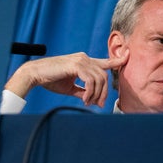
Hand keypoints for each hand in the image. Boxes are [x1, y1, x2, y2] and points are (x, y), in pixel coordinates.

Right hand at [4, 50, 128, 107]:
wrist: (35, 74)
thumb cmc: (50, 80)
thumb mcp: (69, 87)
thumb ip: (82, 91)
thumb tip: (93, 100)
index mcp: (83, 61)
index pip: (104, 61)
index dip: (117, 60)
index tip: (127, 57)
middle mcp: (84, 58)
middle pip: (104, 75)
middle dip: (103, 92)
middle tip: (98, 105)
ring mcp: (81, 60)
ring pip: (99, 79)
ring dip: (95, 94)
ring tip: (87, 102)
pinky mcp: (76, 65)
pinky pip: (90, 81)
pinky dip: (89, 92)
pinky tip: (84, 99)